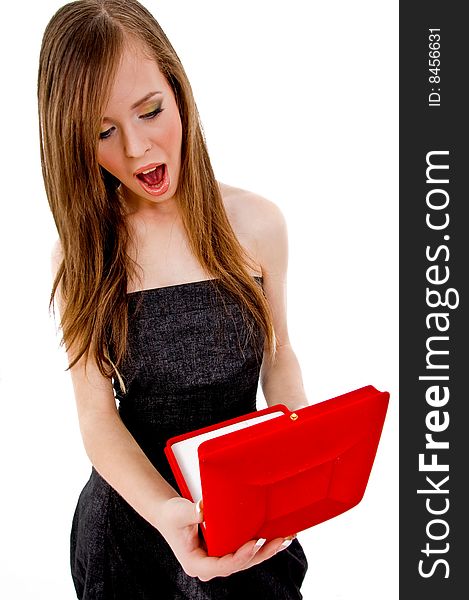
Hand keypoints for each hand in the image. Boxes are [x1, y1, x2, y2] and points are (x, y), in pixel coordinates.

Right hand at [158, 497, 296, 581]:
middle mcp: (209, 566)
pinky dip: (260, 544)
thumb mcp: (179, 513)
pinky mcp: (224, 551)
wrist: (168, 513)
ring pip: (246, 560)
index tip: (254, 543)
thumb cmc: (171, 514)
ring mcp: (218, 559)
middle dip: (261, 553)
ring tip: (285, 539)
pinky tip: (276, 537)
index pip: (223, 565)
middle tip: (279, 540)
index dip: (240, 556)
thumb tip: (204, 509)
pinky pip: (244, 551)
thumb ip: (192, 513)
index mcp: (197, 564)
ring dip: (266, 550)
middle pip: (240, 564)